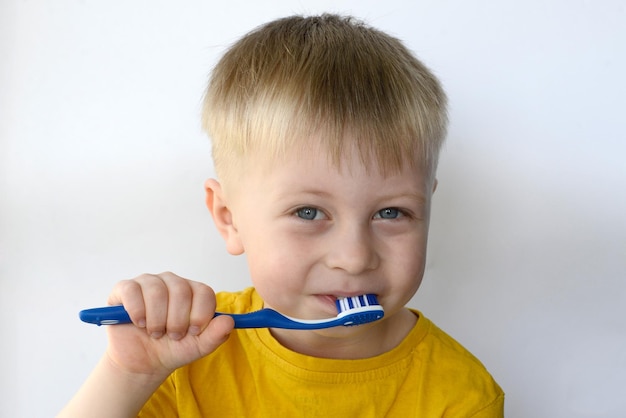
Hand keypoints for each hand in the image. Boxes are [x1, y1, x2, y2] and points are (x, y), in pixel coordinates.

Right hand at [103, 272, 233, 378]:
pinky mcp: (125, 289)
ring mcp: (148, 283)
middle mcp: (172, 282)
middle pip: (181, 290)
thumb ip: (216, 334)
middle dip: (177, 321)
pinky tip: (139, 323)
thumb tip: (229, 321)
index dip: (200, 314)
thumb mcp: (198, 347)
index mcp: (193, 292)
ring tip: (155, 332)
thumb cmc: (172, 349)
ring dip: (157, 319)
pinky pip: (132, 291)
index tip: (193, 332)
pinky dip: (137, 311)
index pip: (204, 292)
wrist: (142, 362)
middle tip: (172, 335)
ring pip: (157, 291)